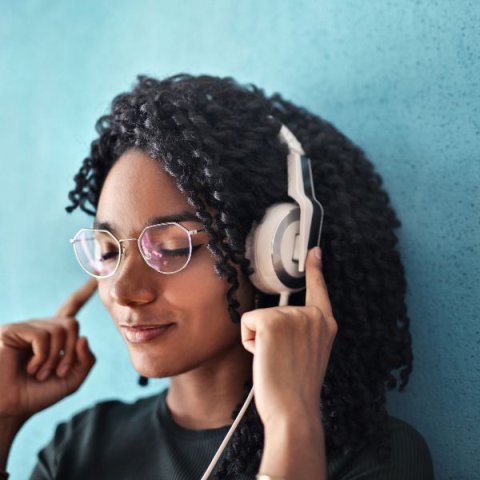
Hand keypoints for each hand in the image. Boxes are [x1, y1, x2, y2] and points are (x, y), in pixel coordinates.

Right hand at [0, 279, 96, 424]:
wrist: (8, 409)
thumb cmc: (36, 395)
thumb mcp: (72, 379)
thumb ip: (87, 360)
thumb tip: (85, 337)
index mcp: (54, 336)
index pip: (71, 307)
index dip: (83, 292)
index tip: (94, 274)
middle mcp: (40, 327)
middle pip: (72, 324)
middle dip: (71, 351)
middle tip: (59, 372)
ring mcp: (26, 327)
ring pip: (60, 330)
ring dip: (56, 358)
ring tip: (40, 373)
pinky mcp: (12, 331)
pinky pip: (42, 336)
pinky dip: (42, 356)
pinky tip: (30, 368)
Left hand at [241, 247, 336, 427]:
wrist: (293, 410)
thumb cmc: (297, 388)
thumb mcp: (311, 354)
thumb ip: (304, 332)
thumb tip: (281, 322)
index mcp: (325, 324)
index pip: (319, 288)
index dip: (315, 268)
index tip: (314, 250)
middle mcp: (312, 315)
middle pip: (274, 310)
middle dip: (270, 333)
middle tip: (281, 359)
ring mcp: (293, 316)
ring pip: (259, 317)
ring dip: (259, 339)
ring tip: (274, 360)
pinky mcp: (272, 321)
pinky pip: (248, 322)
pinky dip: (248, 341)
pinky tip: (263, 357)